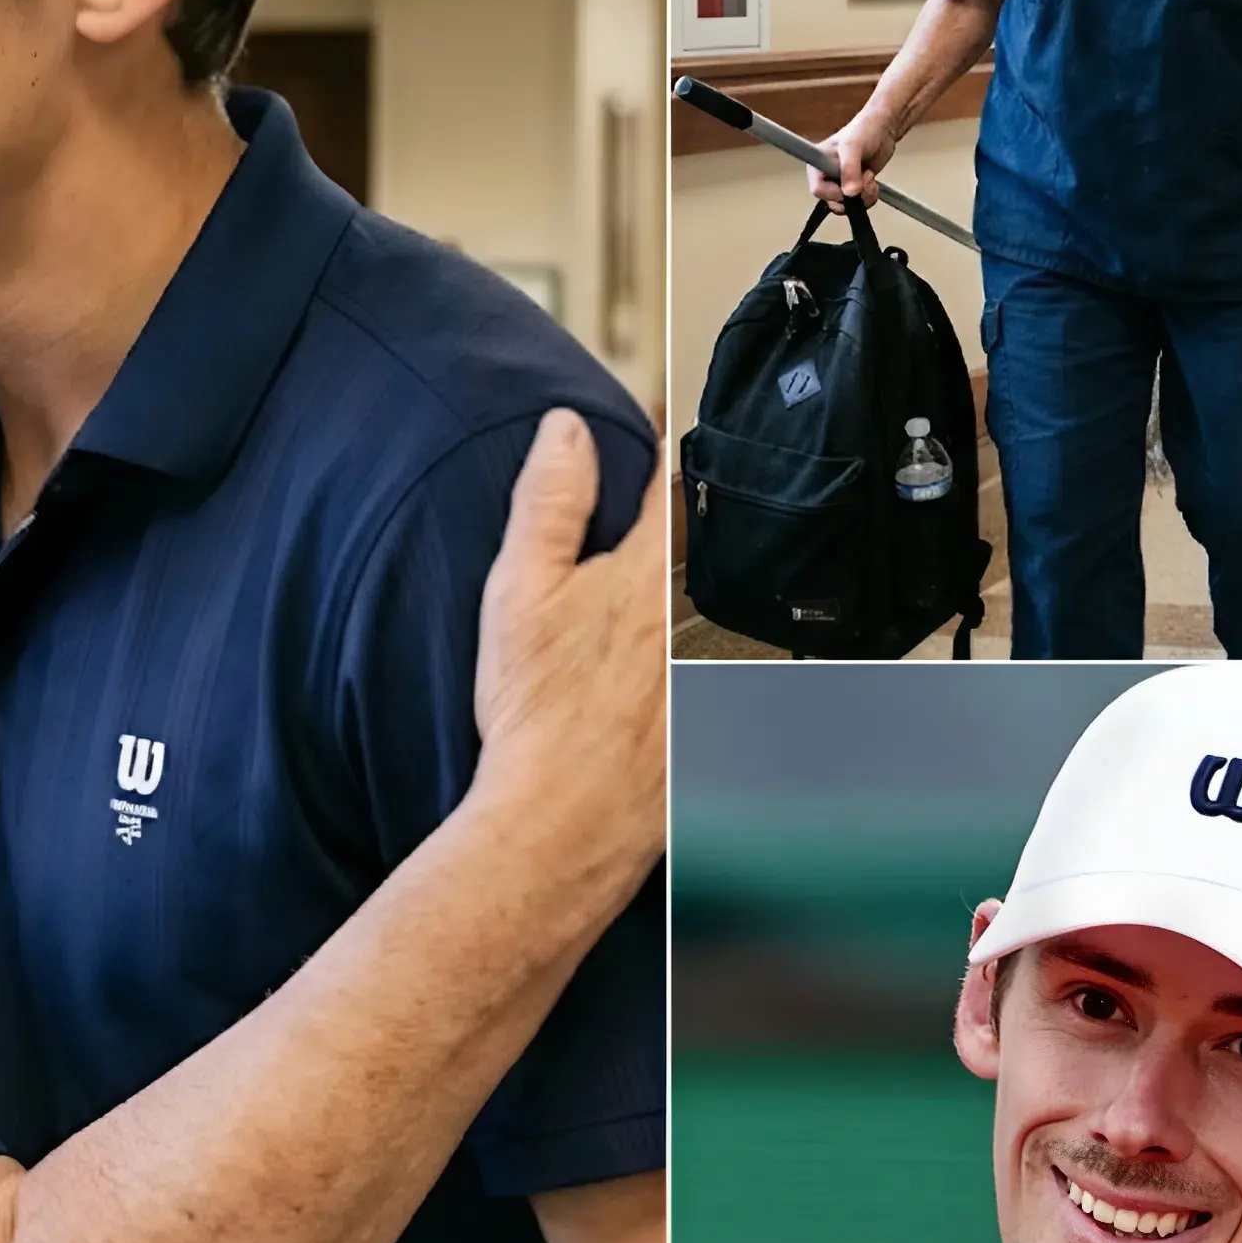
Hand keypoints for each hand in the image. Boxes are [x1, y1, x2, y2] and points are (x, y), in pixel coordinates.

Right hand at [470, 412, 665, 913]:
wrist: (562, 820)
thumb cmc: (536, 716)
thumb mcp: (520, 593)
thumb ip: (549, 502)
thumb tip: (566, 428)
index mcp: (649, 575)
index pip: (672, 483)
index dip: (668, 445)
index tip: (668, 422)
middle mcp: (692, 617)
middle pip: (702, 544)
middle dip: (681, 522)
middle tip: (660, 504)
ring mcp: (708, 670)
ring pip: (713, 604)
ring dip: (691, 589)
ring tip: (653, 600)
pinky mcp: (711, 717)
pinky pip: (721, 666)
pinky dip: (702, 655)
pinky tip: (661, 673)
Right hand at [805, 106, 896, 216]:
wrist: (883, 129)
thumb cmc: (864, 130)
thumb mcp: (853, 147)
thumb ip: (849, 169)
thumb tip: (850, 193)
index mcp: (817, 165)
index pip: (818, 190)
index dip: (834, 192)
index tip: (846, 185)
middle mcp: (826, 176)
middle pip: (833, 202)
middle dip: (852, 196)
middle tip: (863, 180)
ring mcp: (840, 183)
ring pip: (847, 206)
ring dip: (863, 197)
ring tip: (869, 177)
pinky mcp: (854, 188)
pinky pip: (859, 204)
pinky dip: (869, 197)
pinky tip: (872, 181)